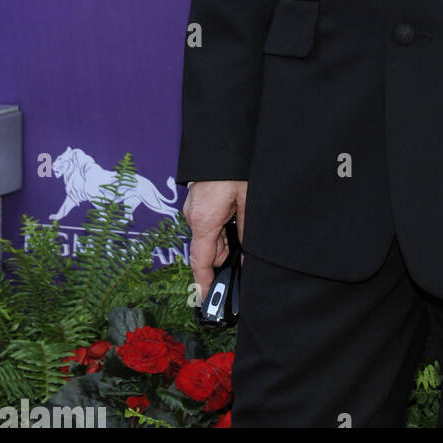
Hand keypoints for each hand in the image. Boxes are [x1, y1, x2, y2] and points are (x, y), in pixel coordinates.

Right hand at [182, 180, 247, 308]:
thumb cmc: (235, 168)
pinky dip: (222, 227)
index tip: (207, 302)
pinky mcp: (199, 200)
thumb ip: (247, 231)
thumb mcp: (248, 201)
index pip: (201, 261)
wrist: (224, 140)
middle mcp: (194, 216)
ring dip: (227, 239)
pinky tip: (239, 216)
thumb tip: (247, 257)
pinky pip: (209, 222)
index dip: (204, 284)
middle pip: (209, 249)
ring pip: (211, 235)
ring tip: (247, 226)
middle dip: (227, 257)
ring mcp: (194, 207)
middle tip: (247, 259)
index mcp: (204, 220)